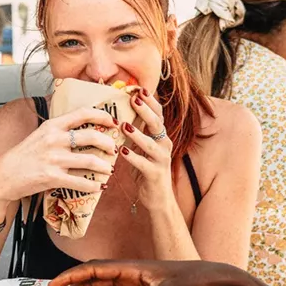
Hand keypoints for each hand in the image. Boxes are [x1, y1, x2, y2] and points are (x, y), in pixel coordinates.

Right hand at [0, 106, 117, 207]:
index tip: (112, 122)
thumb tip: (82, 127)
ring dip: (105, 166)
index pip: (82, 113)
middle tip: (113, 149)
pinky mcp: (53, 177)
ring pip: (91, 160)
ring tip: (109, 170)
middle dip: (108, 143)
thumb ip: (59, 130)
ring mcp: (54, 159)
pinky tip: (99, 187)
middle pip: (92, 136)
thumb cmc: (22, 156)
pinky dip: (94, 185)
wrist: (3, 175)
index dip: (102, 115)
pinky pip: (81, 182)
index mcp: (52, 126)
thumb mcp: (40, 134)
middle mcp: (54, 140)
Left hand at [119, 89, 173, 210]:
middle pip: (157, 123)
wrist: (158, 197)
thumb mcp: (142, 147)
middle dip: (146, 110)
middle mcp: (164, 144)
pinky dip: (133, 158)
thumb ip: (137, 131)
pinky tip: (123, 152)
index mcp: (161, 136)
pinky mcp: (155, 174)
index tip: (138, 88)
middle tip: (134, 99)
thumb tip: (121, 112)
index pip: (158, 113)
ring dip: (137, 134)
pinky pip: (144, 164)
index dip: (149, 101)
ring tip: (124, 125)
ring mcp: (161, 159)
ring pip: (151, 144)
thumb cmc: (146, 169)